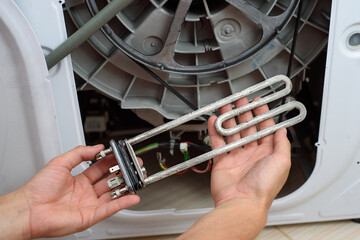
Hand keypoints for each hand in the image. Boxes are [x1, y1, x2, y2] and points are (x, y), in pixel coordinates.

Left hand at [17, 145, 139, 237]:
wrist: (29, 209)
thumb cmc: (38, 188)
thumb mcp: (60, 162)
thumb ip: (80, 153)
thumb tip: (97, 147)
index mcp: (78, 180)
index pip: (100, 168)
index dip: (111, 161)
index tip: (120, 154)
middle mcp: (85, 192)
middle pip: (109, 180)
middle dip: (123, 172)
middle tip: (133, 164)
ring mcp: (89, 204)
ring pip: (113, 194)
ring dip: (126, 186)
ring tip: (136, 178)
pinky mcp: (90, 216)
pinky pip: (110, 208)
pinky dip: (123, 202)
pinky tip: (132, 196)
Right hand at [208, 97, 290, 208]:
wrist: (242, 203)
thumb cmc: (263, 187)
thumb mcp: (281, 162)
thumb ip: (282, 144)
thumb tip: (283, 130)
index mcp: (268, 153)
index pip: (265, 128)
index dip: (262, 114)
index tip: (258, 103)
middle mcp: (252, 154)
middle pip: (247, 128)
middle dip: (244, 113)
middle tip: (240, 101)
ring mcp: (236, 157)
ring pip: (232, 133)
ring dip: (229, 119)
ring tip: (225, 106)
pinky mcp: (222, 161)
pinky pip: (218, 142)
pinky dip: (215, 131)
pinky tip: (214, 121)